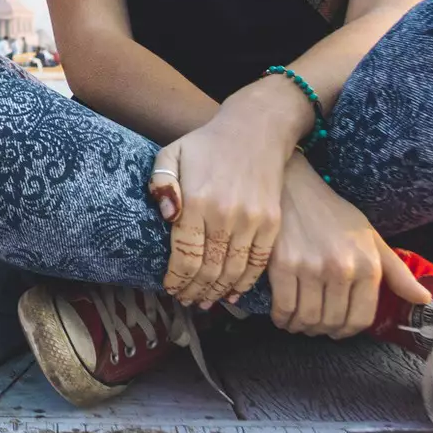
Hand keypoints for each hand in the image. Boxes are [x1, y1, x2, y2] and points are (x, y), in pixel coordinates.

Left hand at [147, 102, 296, 308]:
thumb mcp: (172, 153)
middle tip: (185, 300)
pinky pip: (257, 264)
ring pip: (233, 272)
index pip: (185, 255)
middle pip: (208, 269)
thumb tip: (167, 216)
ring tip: (204, 301)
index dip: (176, 279)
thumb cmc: (206, 145)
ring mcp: (252, 221)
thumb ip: (161, 183)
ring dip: (217, 292)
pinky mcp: (271, 224)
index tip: (169, 288)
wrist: (255, 131)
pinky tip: (232, 293)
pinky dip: (244, 284)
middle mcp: (225, 215)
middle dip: (194, 290)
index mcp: (197, 201)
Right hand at [269, 158, 428, 336]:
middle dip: (324, 331)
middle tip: (317, 326)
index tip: (338, 329)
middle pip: (333, 322)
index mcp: (368, 266)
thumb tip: (423, 299)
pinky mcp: (283, 266)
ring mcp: (312, 268)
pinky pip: (284, 307)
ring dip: (302, 328)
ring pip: (308, 319)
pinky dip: (283, 319)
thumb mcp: (371, 238)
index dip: (348, 331)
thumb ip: (398, 273)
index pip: (361, 319)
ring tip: (299, 323)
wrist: (295, 188)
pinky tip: (283, 316)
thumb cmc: (334, 215)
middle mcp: (342, 269)